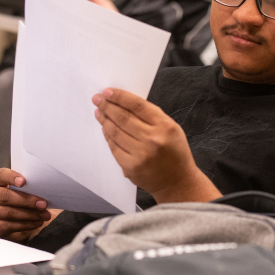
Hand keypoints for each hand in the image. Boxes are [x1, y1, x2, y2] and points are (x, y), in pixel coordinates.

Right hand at [0, 168, 51, 241]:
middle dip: (27, 201)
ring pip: (9, 213)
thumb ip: (27, 186)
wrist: (4, 220)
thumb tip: (45, 187)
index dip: (11, 177)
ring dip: (30, 214)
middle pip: (5, 196)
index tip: (23, 181)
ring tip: (44, 215)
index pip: (1, 175)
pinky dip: (26, 225)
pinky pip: (10, 225)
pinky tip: (37, 222)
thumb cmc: (16, 199)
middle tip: (43, 204)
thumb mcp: (19, 189)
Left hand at [92, 88, 220, 202]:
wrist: (178, 183)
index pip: (137, 105)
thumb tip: (124, 104)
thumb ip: (151, 117)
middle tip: (97, 99)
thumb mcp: (171, 129)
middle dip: (107, 106)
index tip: (107, 91)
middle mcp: (152, 139)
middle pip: (123, 118)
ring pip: (116, 132)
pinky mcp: (130, 167)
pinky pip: (114, 147)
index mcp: (164, 126)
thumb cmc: (175, 153)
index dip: (120, 97)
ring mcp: (140, 154)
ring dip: (104, 120)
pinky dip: (108, 136)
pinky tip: (105, 129)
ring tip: (99, 112)